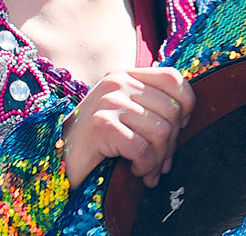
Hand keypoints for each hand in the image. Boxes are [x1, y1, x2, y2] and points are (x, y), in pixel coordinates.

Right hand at [61, 67, 193, 187]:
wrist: (56, 159)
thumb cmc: (96, 141)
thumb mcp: (125, 114)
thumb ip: (152, 108)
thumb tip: (188, 122)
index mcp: (126, 75)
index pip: (173, 78)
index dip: (186, 105)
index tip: (178, 128)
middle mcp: (117, 82)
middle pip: (172, 110)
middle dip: (171, 144)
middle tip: (160, 162)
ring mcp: (109, 101)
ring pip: (161, 131)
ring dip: (159, 158)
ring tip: (148, 170)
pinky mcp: (102, 125)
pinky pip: (142, 148)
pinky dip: (145, 166)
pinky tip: (136, 171)